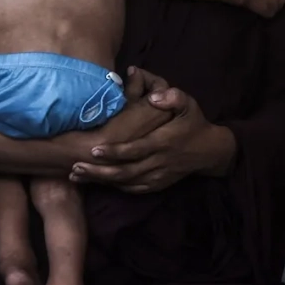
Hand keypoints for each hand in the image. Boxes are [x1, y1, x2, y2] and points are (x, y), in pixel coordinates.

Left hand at [69, 69, 235, 193]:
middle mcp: (159, 162)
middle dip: (99, 172)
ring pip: (126, 182)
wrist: (210, 150)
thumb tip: (154, 95)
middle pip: (125, 171)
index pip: (135, 150)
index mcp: (163, 142)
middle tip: (75, 167)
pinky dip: (115, 187)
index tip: (94, 150)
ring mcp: (158, 176)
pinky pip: (134, 189)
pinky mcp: (158, 184)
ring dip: (101, 181)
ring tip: (77, 176)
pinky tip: (98, 182)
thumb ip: (172, 97)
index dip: (115, 152)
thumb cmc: (193, 122)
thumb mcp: (188, 104)